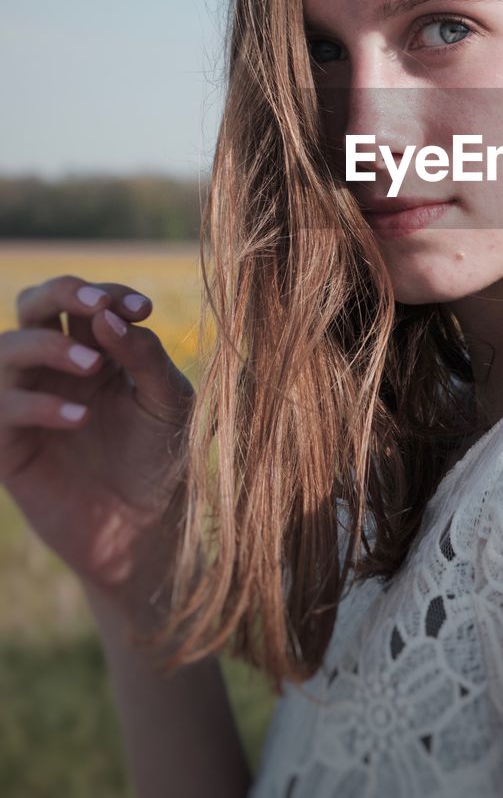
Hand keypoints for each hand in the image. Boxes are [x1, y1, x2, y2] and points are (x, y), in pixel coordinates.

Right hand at [0, 273, 195, 621]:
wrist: (146, 529)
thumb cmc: (161, 457)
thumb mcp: (168, 401)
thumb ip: (144, 356)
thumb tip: (107, 316)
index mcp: (95, 349)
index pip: (85, 300)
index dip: (109, 293)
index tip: (144, 308)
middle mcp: (54, 368)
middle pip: (32, 304)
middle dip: (61, 292)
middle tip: (97, 306)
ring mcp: (28, 403)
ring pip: (7, 348)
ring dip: (47, 347)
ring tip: (93, 366)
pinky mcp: (10, 446)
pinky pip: (3, 408)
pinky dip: (39, 405)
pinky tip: (80, 417)